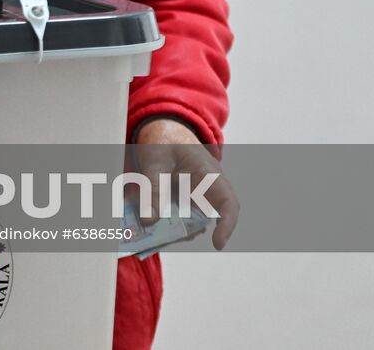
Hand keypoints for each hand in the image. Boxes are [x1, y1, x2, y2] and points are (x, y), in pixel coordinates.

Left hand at [132, 117, 239, 249]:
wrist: (162, 130)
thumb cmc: (165, 140)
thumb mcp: (155, 162)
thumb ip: (153, 190)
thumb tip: (148, 221)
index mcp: (209, 174)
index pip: (227, 203)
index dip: (227, 225)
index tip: (217, 244)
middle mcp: (207, 188)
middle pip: (205, 219)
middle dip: (186, 232)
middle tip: (161, 238)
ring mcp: (195, 195)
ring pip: (189, 220)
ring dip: (172, 228)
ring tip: (148, 233)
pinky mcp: (182, 200)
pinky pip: (177, 216)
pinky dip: (164, 221)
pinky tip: (146, 222)